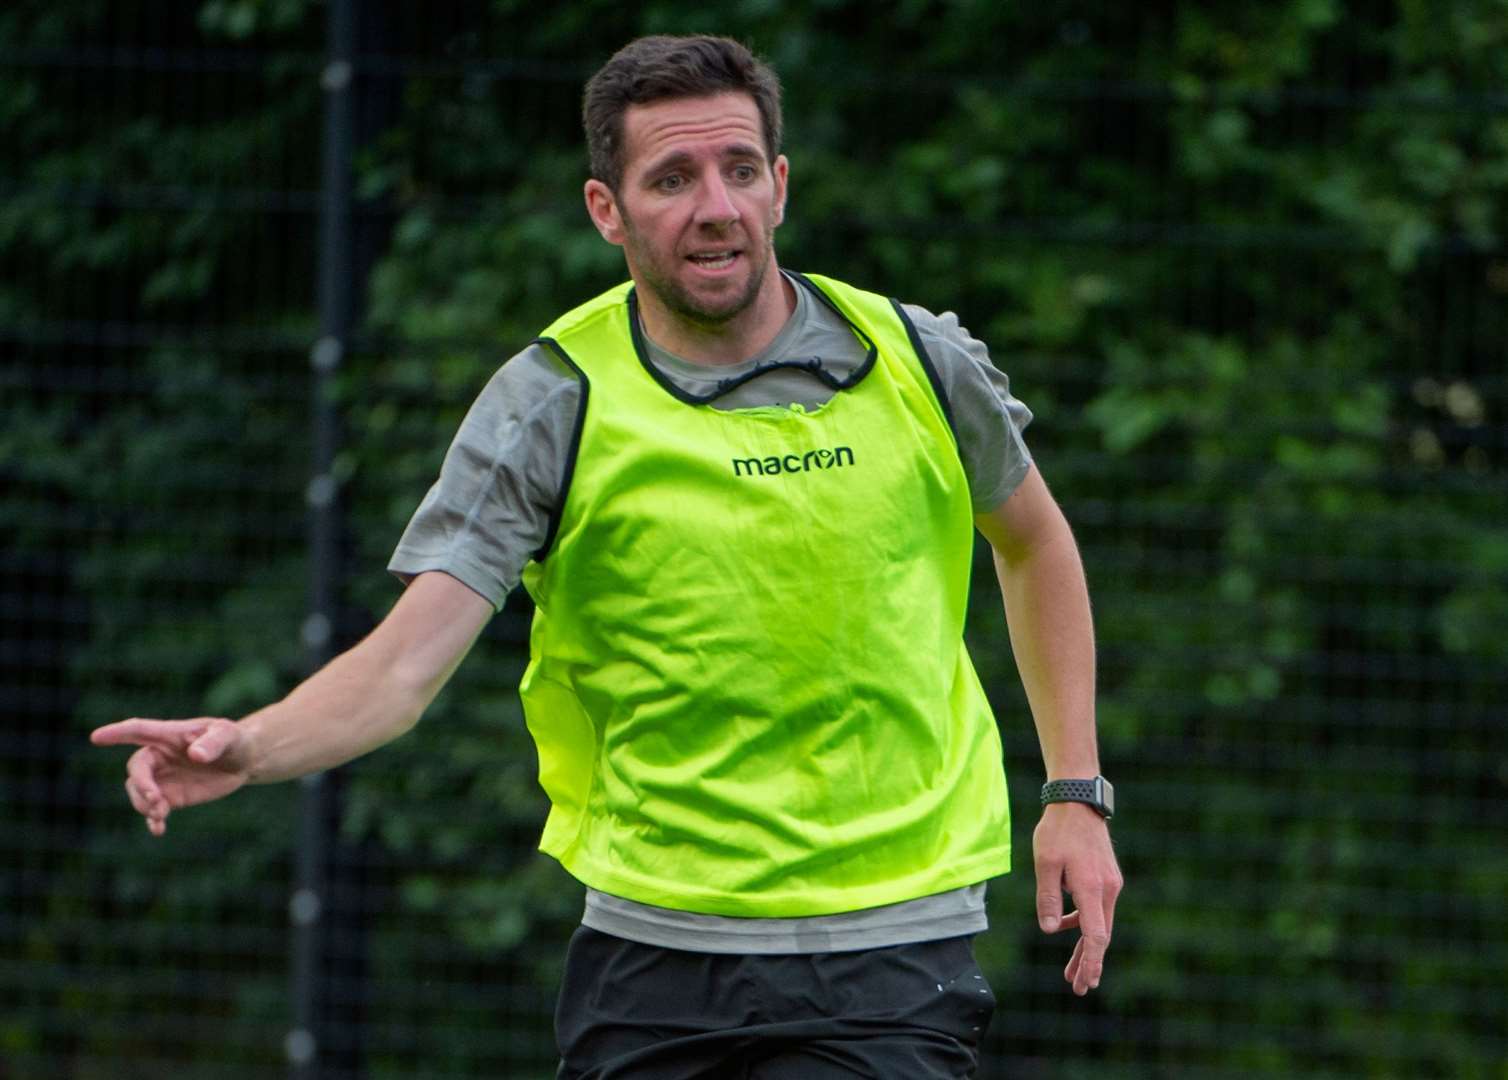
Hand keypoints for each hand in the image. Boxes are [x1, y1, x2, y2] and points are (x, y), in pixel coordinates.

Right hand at [90, 717, 251, 835]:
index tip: (96, 737)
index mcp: (169, 735)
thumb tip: (195, 755)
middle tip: (156, 800)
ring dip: (145, 805)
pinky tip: (158, 829)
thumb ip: (212, 744)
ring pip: (138, 792)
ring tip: (162, 814)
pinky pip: (152, 810)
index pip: (138, 730)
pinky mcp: (171, 797)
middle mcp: (159, 756)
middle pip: (137, 769)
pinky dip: (152, 820)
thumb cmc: (233, 740)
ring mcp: (162, 778)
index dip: (117, 733)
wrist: (242, 761)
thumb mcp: (228, 736)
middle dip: (141, 785)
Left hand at [1033, 801, 1122, 995]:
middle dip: (1089, 964)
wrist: (1078, 800)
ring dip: (1086, 947)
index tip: (1085, 982)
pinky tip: (1068, 927)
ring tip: (1072, 971)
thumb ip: (1048, 899)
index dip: (1090, 962)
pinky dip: (1085, 923)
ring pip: (1100, 923)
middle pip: (1100, 935)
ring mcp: (1110, 882)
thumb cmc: (1058, 830)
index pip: (1096, 935)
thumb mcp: (1045, 864)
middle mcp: (1107, 888)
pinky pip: (1097, 908)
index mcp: (1091, 888)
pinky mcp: (1107, 877)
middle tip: (1080, 988)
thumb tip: (1052, 931)